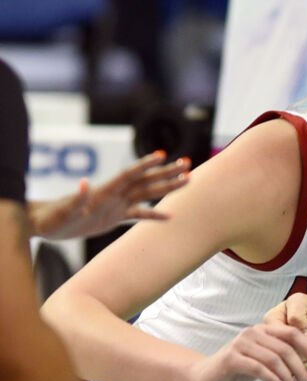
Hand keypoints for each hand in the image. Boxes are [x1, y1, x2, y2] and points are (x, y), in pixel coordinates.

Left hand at [30, 151, 190, 240]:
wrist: (45, 224)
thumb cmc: (51, 218)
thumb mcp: (63, 212)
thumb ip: (76, 199)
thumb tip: (86, 182)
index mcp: (103, 192)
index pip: (128, 175)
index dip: (144, 165)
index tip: (161, 156)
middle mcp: (113, 195)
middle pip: (144, 180)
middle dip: (166, 172)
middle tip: (186, 164)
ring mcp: (115, 205)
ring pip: (146, 193)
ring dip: (165, 186)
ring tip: (186, 179)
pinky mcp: (114, 216)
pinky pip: (138, 213)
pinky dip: (154, 214)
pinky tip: (170, 216)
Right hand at [187, 320, 306, 380]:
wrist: (207, 375)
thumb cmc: (240, 367)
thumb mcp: (265, 358)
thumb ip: (284, 353)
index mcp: (263, 330)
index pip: (291, 333)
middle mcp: (252, 332)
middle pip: (285, 349)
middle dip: (299, 368)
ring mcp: (240, 344)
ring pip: (273, 359)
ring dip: (288, 377)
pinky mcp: (231, 358)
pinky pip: (258, 368)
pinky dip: (272, 378)